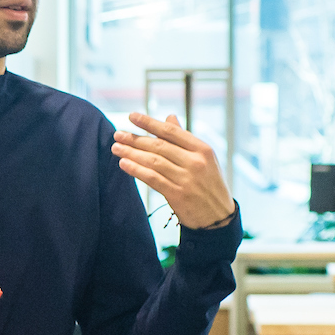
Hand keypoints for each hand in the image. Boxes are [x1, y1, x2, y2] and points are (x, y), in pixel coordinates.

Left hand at [112, 113, 236, 228]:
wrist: (218, 217)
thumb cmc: (209, 184)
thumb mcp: (204, 159)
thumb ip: (184, 139)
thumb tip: (169, 117)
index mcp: (202, 149)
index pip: (171, 131)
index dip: (149, 122)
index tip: (132, 116)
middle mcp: (195, 162)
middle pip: (159, 145)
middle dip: (135, 139)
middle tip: (117, 134)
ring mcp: (187, 179)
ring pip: (153, 161)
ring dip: (132, 153)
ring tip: (116, 148)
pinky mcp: (178, 195)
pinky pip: (153, 179)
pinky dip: (136, 170)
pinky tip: (124, 164)